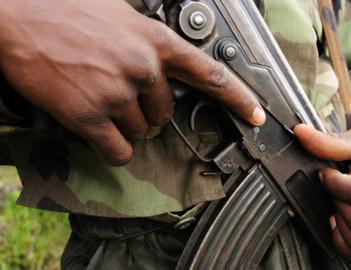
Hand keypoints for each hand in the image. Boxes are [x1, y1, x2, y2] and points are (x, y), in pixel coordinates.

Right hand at [0, 0, 263, 164]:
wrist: (15, 13)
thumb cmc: (63, 8)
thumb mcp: (120, 14)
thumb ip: (147, 42)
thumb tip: (160, 67)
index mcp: (154, 39)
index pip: (210, 73)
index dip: (238, 97)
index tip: (256, 114)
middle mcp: (143, 67)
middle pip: (164, 112)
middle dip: (145, 110)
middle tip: (117, 92)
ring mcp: (117, 93)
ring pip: (140, 132)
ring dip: (123, 125)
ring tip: (96, 99)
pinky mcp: (90, 116)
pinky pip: (118, 150)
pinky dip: (112, 148)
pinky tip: (97, 132)